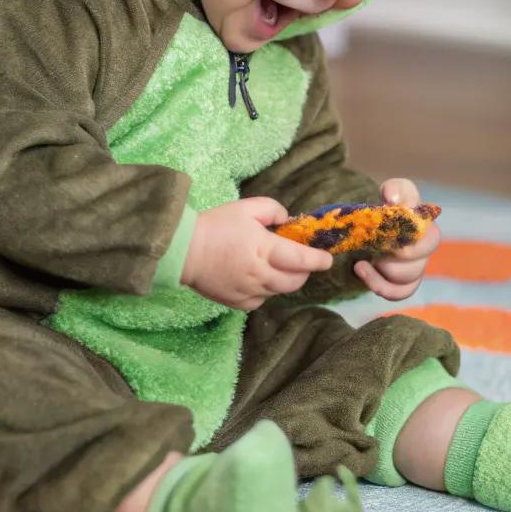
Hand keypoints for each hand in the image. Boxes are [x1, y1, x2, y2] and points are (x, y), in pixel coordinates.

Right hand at [181, 198, 332, 310]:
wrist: (183, 251)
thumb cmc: (215, 226)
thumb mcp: (246, 207)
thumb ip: (273, 210)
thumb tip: (287, 221)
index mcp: (264, 249)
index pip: (301, 259)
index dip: (318, 260)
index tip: (327, 259)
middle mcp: (259, 275)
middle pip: (295, 281)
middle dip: (304, 272)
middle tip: (302, 261)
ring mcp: (248, 292)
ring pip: (279, 291)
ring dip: (285, 280)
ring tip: (277, 266)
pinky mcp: (237, 303)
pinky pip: (261, 300)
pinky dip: (266, 290)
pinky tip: (257, 277)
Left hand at [353, 177, 440, 301]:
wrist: (371, 224)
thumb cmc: (387, 208)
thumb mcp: (391, 192)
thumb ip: (395, 189)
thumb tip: (393, 200)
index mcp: (427, 229)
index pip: (431, 240)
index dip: (409, 241)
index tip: (387, 236)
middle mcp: (424, 251)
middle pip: (417, 264)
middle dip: (392, 257)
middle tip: (372, 248)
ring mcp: (414, 269)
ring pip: (407, 279)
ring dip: (382, 271)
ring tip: (360, 261)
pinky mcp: (401, 283)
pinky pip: (399, 293)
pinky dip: (380, 286)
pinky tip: (361, 270)